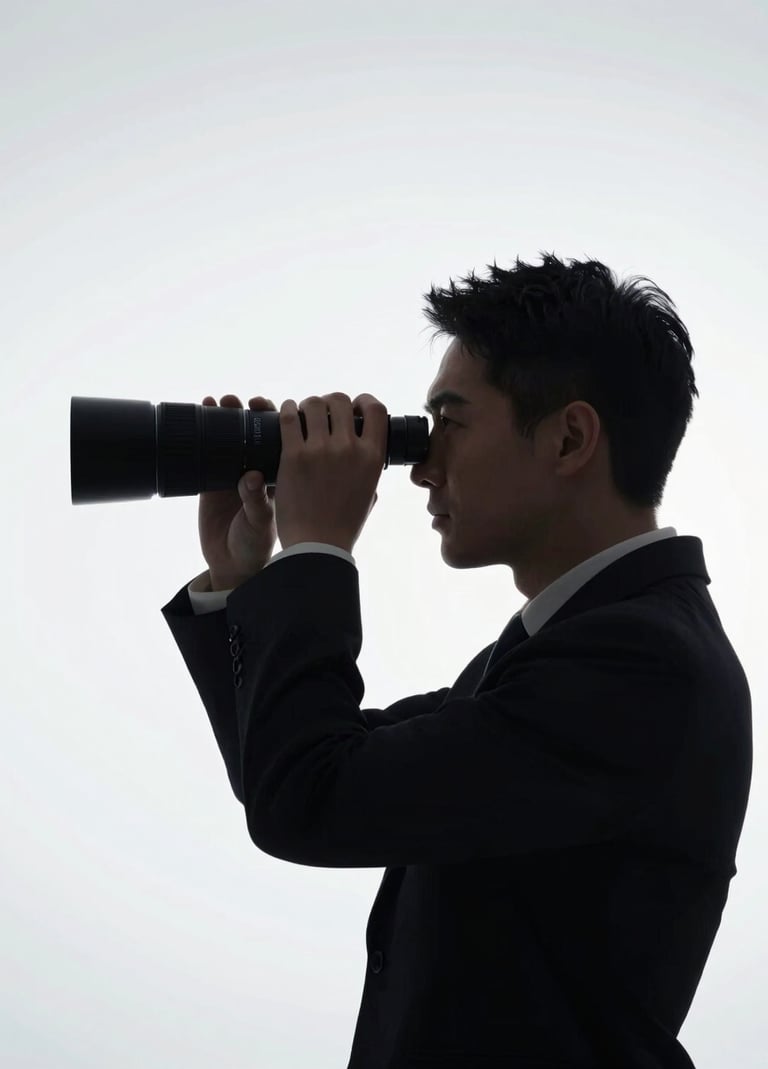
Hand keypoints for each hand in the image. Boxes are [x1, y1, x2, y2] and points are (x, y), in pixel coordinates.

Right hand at [198, 394, 277, 588]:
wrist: (231, 565)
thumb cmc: (256, 545)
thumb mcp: (260, 523)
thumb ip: (256, 501)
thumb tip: (250, 477)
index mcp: (277, 475)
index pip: (279, 440)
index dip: (275, 420)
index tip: (267, 406)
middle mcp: (256, 469)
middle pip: (254, 432)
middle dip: (248, 412)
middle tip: (241, 400)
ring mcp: (232, 472)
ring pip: (229, 437)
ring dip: (224, 417)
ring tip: (217, 401)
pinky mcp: (209, 480)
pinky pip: (205, 452)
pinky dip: (202, 433)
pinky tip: (198, 415)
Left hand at [274, 392, 387, 552]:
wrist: (317, 546)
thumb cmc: (343, 526)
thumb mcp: (369, 495)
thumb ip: (370, 473)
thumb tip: (367, 459)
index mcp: (372, 457)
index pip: (376, 410)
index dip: (363, 401)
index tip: (354, 406)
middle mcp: (349, 448)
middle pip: (340, 401)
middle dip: (330, 402)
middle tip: (322, 413)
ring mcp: (320, 450)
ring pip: (313, 404)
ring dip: (307, 405)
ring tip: (302, 414)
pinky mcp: (293, 456)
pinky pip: (289, 418)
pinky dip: (286, 410)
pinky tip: (285, 412)